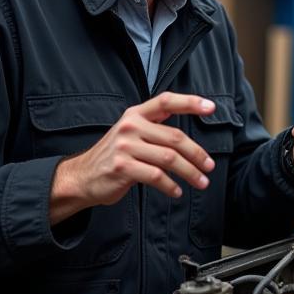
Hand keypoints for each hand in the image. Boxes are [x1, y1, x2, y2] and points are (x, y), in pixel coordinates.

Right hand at [50, 92, 216, 224]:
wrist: (82, 177)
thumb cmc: (114, 156)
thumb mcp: (130, 133)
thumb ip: (154, 127)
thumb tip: (188, 131)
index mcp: (135, 114)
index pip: (166, 101)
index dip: (189, 102)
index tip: (211, 107)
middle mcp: (130, 126)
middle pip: (175, 138)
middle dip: (197, 154)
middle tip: (209, 166)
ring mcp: (125, 147)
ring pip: (169, 158)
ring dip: (190, 172)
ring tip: (201, 181)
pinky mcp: (122, 167)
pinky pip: (156, 176)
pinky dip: (171, 186)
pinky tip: (177, 191)